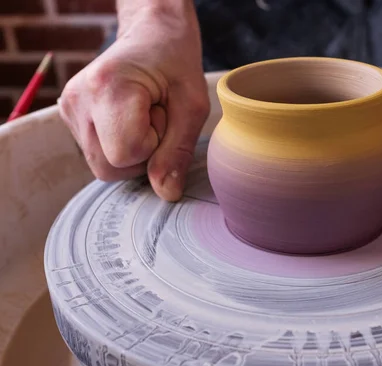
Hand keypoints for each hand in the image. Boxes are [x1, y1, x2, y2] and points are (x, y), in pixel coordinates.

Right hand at [58, 2, 208, 200]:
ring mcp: (68, 107)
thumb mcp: (192, 106)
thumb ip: (178, 152)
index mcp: (108, 89)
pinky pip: (96, 154)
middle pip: (109, 167)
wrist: (153, 35)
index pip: (125, 155)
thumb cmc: (176, 64)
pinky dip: (117, 146)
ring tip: (143, 117)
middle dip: (141, 155)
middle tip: (155, 118)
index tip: (162, 117)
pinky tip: (128, 119)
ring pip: (102, 166)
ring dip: (130, 152)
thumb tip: (166, 194)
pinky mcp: (69, 114)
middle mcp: (78, 99)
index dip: (152, 146)